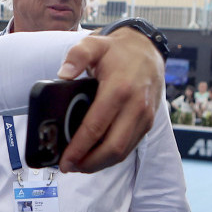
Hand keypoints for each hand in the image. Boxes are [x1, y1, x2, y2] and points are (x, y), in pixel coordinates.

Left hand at [57, 30, 162, 172]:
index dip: (78, 148)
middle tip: (68, 167)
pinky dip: (112, 156)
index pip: (95, 127)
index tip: (64, 160)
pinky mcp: (148, 121)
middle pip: (113, 147)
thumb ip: (76, 56)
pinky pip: (131, 145)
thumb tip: (63, 74)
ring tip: (78, 165)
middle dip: (89, 162)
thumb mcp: (93, 44)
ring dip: (100, 163)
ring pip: (124, 151)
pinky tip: (95, 157)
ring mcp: (145, 115)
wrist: (147, 49)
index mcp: (119, 90)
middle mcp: (136, 106)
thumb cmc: (117, 51)